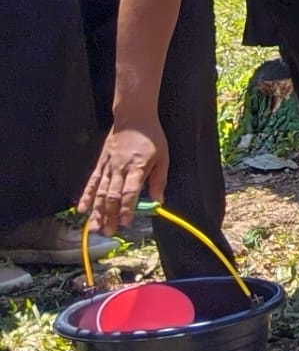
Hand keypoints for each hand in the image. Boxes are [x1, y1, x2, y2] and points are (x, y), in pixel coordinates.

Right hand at [78, 118, 167, 236]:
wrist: (133, 118)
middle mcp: (119, 168)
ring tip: (94, 228)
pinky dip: (86, 196)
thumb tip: (159, 201)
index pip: (130, 192)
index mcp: (137, 167)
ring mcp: (107, 166)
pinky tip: (82, 210)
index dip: (127, 209)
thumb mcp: (163, 157)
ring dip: (97, 211)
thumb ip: (159, 180)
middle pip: (113, 196)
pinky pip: (92, 182)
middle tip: (108, 233)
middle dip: (110, 216)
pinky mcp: (100, 164)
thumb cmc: (151, 138)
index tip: (126, 223)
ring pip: (100, 192)